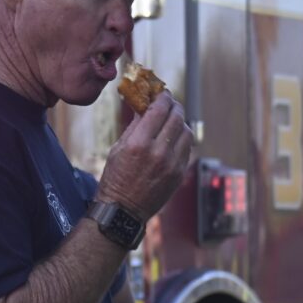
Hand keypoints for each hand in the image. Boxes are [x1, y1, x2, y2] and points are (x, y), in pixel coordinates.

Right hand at [96, 91, 192, 219]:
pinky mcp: (179, 174)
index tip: (161, 92)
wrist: (123, 210)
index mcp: (139, 143)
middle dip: (174, 105)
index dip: (162, 97)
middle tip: (169, 102)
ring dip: (180, 121)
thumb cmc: (115, 177)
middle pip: (176, 118)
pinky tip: (174, 137)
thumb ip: (134, 126)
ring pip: (186, 132)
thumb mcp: (118, 148)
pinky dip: (182, 138)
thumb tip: (144, 106)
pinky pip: (187, 148)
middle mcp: (158, 152)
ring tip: (172, 119)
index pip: (159, 110)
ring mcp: (172, 164)